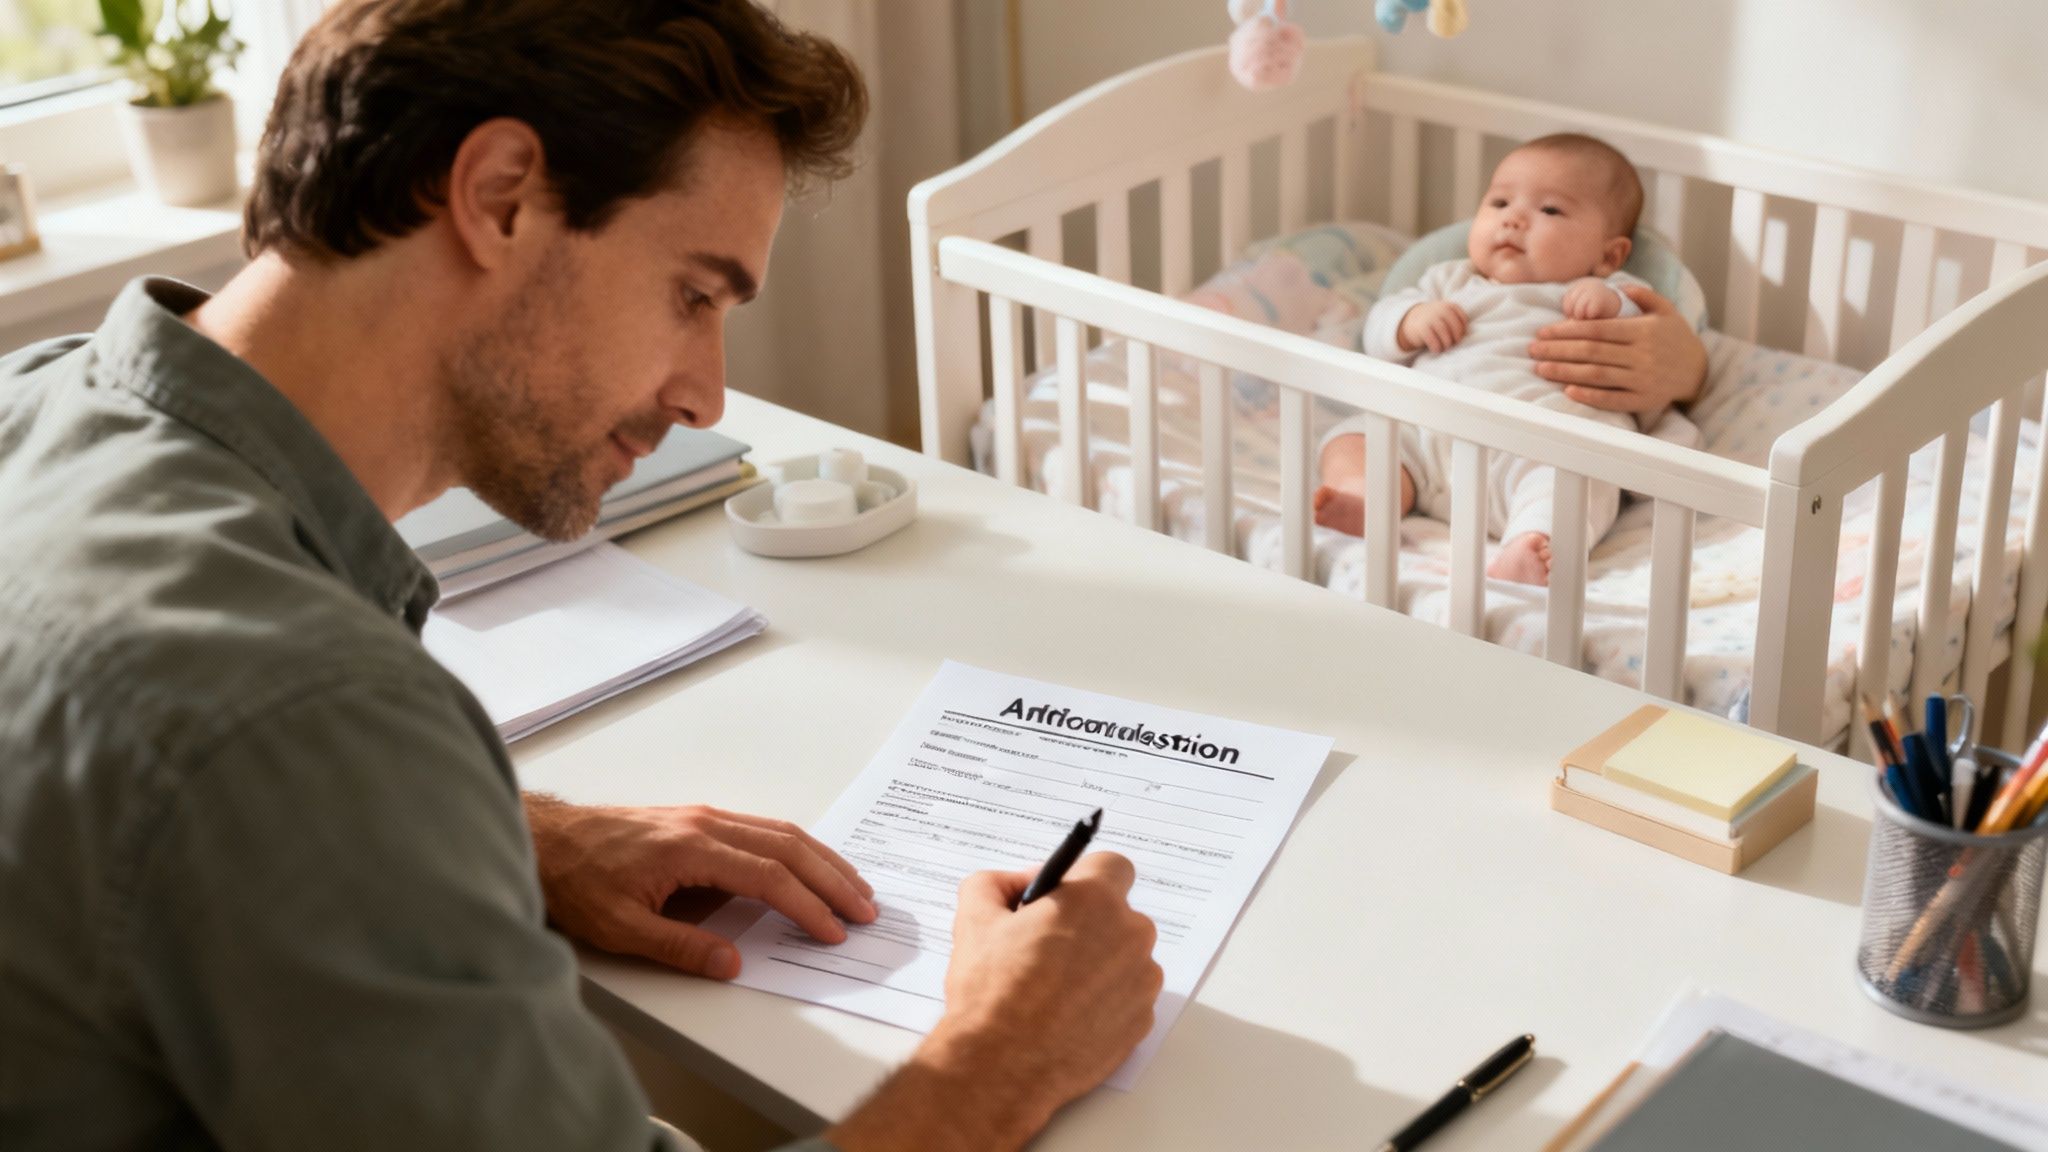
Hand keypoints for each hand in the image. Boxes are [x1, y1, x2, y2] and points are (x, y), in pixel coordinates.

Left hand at [523, 794, 875, 977]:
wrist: (544, 840)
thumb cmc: (576, 881)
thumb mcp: (621, 928)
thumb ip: (680, 947)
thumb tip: (733, 964)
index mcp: (691, 849)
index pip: (769, 878)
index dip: (807, 906)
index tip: (834, 931)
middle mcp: (705, 824)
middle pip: (788, 847)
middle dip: (832, 879)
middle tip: (866, 908)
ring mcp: (703, 816)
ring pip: (780, 831)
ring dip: (822, 859)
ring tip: (854, 886)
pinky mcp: (697, 819)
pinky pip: (761, 827)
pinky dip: (796, 847)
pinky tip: (809, 863)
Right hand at [826, 853, 1162, 1151]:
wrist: (1002, 1067)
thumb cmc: (991, 993)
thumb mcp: (974, 918)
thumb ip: (996, 883)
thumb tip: (1021, 882)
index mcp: (1094, 900)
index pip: (1112, 866)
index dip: (1085, 878)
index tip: (1064, 897)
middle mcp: (1129, 936)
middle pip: (1119, 914)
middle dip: (1089, 924)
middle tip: (1048, 947)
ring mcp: (1141, 982)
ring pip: (1125, 957)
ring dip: (1099, 964)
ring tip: (1054, 989)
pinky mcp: (1142, 1022)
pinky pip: (1128, 997)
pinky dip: (1105, 1002)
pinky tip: (1067, 1016)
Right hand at [1398, 300, 1467, 353]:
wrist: (1412, 320)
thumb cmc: (1436, 321)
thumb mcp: (1446, 315)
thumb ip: (1457, 320)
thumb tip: (1466, 335)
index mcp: (1449, 306)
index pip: (1462, 318)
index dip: (1463, 330)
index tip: (1460, 337)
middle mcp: (1441, 309)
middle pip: (1454, 325)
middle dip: (1456, 337)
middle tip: (1454, 343)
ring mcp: (1431, 317)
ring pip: (1444, 331)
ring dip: (1447, 342)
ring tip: (1446, 347)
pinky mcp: (1422, 327)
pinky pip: (1432, 338)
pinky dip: (1436, 346)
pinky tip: (1436, 349)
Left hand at [1528, 283, 1706, 413]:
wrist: (1700, 371)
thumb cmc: (1676, 337)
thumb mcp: (1666, 310)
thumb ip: (1643, 296)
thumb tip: (1618, 287)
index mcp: (1643, 330)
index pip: (1597, 330)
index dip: (1567, 331)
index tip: (1543, 332)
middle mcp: (1642, 354)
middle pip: (1591, 352)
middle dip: (1558, 350)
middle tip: (1532, 350)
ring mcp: (1642, 379)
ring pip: (1596, 375)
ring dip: (1565, 372)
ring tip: (1540, 368)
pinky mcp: (1643, 400)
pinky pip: (1612, 399)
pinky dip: (1589, 396)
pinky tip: (1567, 390)